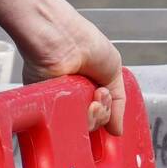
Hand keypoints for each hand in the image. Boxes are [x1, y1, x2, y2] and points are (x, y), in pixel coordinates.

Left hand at [19, 2, 126, 134]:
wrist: (62, 37)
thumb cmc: (86, 43)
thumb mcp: (115, 71)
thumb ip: (119, 103)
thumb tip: (117, 130)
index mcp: (91, 87)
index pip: (104, 113)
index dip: (110, 111)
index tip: (108, 98)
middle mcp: (76, 95)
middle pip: (95, 122)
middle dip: (103, 112)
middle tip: (100, 95)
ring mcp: (62, 101)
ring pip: (82, 125)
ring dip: (93, 115)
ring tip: (93, 98)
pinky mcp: (47, 105)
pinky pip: (66, 122)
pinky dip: (77, 116)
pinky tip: (79, 100)